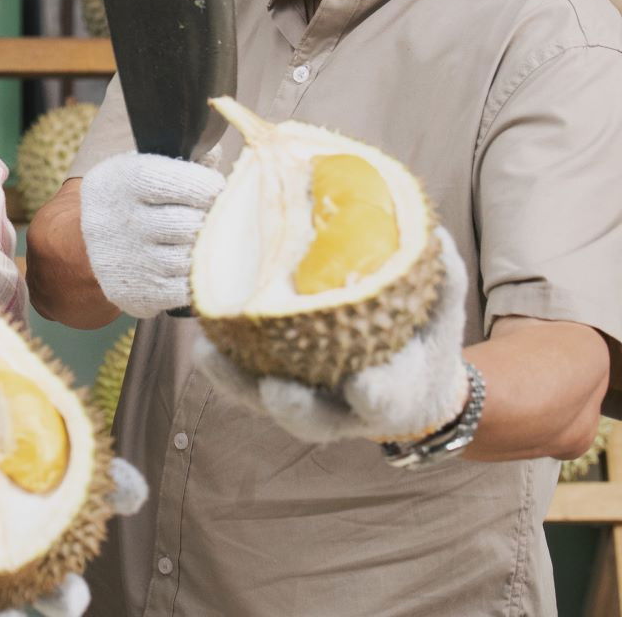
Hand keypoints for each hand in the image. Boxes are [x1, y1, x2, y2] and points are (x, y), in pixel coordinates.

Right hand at [80, 153, 225, 317]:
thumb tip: (214, 154)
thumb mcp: (143, 168)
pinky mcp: (136, 293)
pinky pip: (185, 290)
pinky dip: (194, 279)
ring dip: (203, 252)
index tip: (215, 189)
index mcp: (122, 181)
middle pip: (188, 224)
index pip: (178, 182)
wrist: (84, 246)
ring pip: (189, 259)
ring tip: (201, 242)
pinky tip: (189, 266)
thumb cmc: (130, 201)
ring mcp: (126, 260)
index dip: (207, 186)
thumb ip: (184, 158)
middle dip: (208, 221)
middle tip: (212, 219)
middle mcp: (119, 221)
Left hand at [195, 227, 468, 443]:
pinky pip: (247, 388)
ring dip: (239, 384)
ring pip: (269, 407)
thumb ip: (442, 280)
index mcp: (395, 398)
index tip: (362, 384)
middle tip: (275, 388)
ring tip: (211, 353)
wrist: (414, 388)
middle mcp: (347, 412)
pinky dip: (225, 370)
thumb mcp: (442, 316)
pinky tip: (204, 343)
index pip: (384, 403)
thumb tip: (427, 227)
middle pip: (316, 420)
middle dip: (296, 408)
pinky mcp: (279, 396)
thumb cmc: (425, 346)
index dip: (373, 395)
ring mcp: (311, 407)